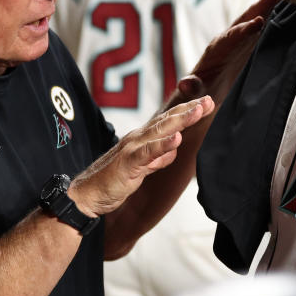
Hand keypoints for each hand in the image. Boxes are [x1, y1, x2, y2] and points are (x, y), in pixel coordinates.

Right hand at [69, 96, 214, 215]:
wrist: (86, 195)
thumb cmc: (112, 180)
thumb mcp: (142, 168)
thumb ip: (157, 158)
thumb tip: (173, 149)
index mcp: (142, 139)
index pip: (168, 121)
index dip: (187, 111)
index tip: (207, 102)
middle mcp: (138, 138)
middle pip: (168, 120)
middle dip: (190, 109)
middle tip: (209, 100)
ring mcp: (132, 149)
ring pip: (160, 131)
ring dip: (181, 120)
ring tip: (199, 110)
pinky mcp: (128, 163)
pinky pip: (148, 153)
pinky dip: (162, 145)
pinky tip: (176, 139)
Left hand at [178, 0, 279, 101]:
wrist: (204, 91)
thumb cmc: (199, 91)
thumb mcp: (194, 90)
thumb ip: (191, 86)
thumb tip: (185, 84)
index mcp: (217, 49)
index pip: (231, 37)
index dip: (244, 30)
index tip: (258, 22)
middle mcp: (229, 40)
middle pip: (245, 21)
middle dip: (259, 7)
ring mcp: (241, 42)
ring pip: (256, 21)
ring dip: (269, 8)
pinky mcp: (249, 47)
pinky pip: (262, 31)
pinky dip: (273, 19)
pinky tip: (287, 11)